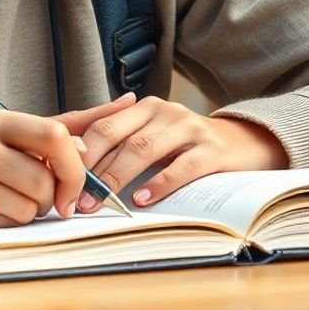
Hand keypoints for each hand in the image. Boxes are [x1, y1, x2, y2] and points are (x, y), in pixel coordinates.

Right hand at [0, 96, 137, 230]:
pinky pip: (3, 224)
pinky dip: (3, 221)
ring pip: (28, 207)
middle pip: (45, 177)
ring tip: (1, 197)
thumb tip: (86, 143)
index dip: (75, 164)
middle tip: (44, 198)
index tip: (75, 180)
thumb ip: (34, 133)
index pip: (53, 134)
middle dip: (52, 195)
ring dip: (26, 210)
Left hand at [54, 96, 287, 210]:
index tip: (61, 179)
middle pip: (117, 135)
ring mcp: (188, 128)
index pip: (102, 125)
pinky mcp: (212, 149)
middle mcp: (163, 111)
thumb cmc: (189, 146)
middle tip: (74, 197)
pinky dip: (158, 184)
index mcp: (144, 108)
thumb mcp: (155, 138)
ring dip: (116, 178)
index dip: (79, 152)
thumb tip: (79, 171)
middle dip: (91, 167)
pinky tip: (141, 200)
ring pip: (143, 149)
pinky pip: (181, 167)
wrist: (246, 142)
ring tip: (99, 201)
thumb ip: (124, 146)